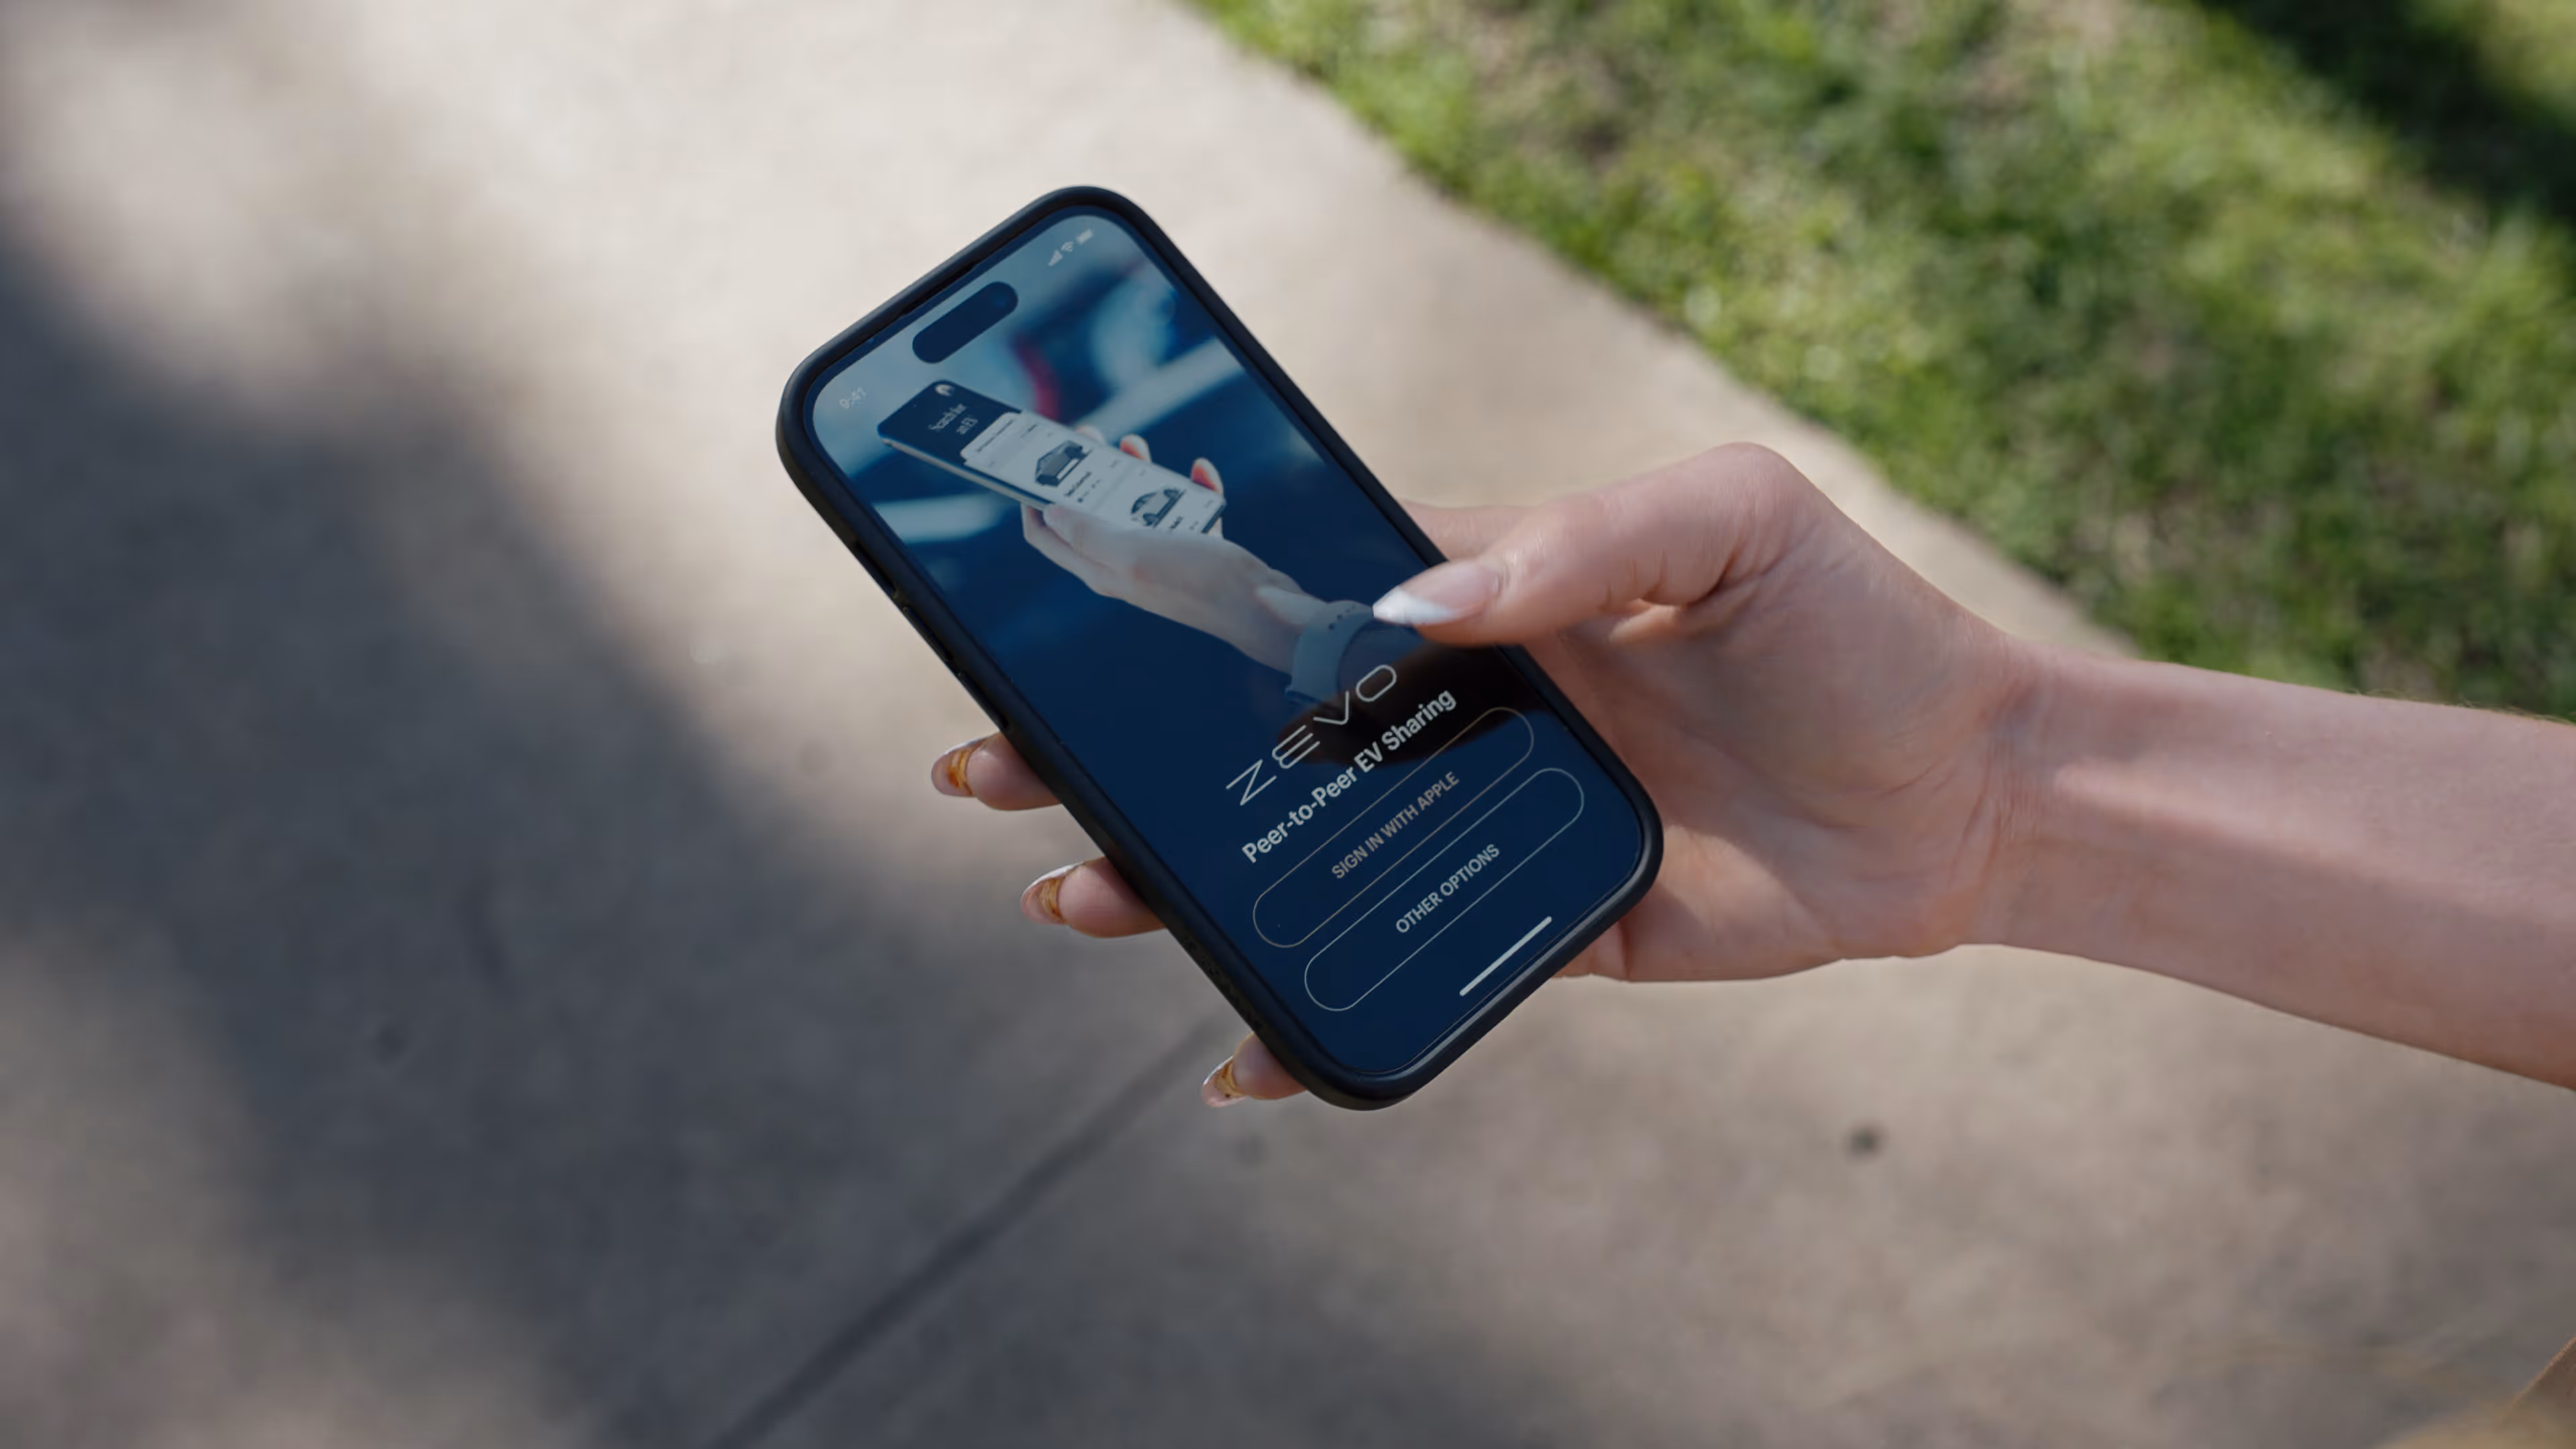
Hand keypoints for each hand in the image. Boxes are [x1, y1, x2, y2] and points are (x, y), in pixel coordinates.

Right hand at [939, 445, 2038, 1102]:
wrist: (1974, 793)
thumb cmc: (1854, 625)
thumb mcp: (1727, 522)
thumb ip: (1571, 544)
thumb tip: (1406, 603)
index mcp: (1484, 589)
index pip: (1298, 583)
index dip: (1177, 597)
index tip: (1060, 606)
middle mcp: (1465, 706)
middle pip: (1257, 729)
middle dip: (1118, 747)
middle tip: (995, 765)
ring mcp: (1490, 820)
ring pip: (1303, 854)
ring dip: (1181, 876)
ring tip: (1078, 892)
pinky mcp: (1539, 928)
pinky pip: (1407, 968)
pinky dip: (1318, 1016)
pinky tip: (1241, 1054)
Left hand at [1018, 432, 1328, 672]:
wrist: (1259, 606)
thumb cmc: (1197, 581)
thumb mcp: (1133, 552)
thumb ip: (1089, 534)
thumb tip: (1051, 513)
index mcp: (1101, 568)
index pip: (1048, 536)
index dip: (1032, 499)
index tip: (1035, 463)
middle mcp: (1125, 563)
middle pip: (1090, 513)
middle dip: (1085, 474)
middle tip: (1091, 436)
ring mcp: (1160, 556)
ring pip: (1136, 507)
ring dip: (1134, 474)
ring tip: (1136, 445)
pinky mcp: (1194, 550)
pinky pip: (1185, 510)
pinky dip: (1189, 488)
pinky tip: (1199, 471)